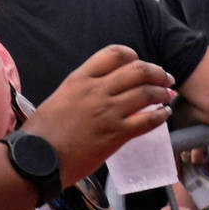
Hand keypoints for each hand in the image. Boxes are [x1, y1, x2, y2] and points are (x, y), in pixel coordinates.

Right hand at [20, 44, 175, 185]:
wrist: (40, 156)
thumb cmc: (44, 130)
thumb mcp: (60, 97)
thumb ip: (81, 90)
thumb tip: (99, 91)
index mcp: (80, 78)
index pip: (114, 54)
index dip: (133, 56)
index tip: (139, 63)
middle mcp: (96, 90)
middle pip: (138, 70)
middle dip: (157, 73)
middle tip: (165, 79)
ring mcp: (108, 112)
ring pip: (147, 93)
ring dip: (162, 93)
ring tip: (168, 96)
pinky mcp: (117, 134)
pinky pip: (148, 120)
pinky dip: (161, 116)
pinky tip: (164, 115)